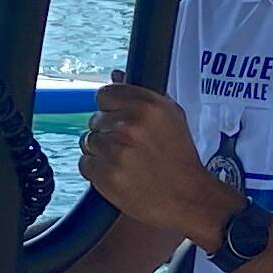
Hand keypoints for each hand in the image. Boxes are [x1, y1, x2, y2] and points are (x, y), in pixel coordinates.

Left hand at [81, 81, 228, 242]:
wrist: (187, 197)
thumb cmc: (180, 158)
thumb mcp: (172, 116)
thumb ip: (142, 94)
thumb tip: (116, 74)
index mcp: (147, 106)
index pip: (105, 95)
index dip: (111, 108)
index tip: (120, 119)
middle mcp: (129, 126)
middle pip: (95, 120)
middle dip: (108, 132)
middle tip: (129, 147)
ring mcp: (115, 152)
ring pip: (88, 142)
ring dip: (102, 152)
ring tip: (126, 162)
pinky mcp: (105, 176)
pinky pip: (85, 164)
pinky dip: (97, 170)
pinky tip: (119, 174)